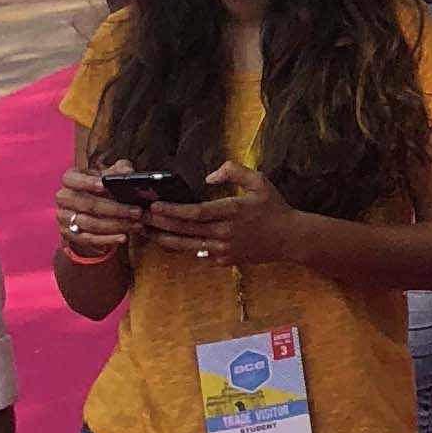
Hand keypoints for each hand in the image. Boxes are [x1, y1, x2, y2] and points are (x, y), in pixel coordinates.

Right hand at [54, 167, 139, 256]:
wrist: (92, 206)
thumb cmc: (103, 186)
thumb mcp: (111, 174)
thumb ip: (120, 170)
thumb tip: (129, 173)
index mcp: (70, 179)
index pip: (71, 179)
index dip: (86, 182)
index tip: (103, 185)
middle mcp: (64, 197)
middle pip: (88, 204)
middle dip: (115, 209)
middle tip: (137, 211)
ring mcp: (64, 217)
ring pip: (90, 224)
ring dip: (116, 226)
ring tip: (136, 225)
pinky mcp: (68, 234)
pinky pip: (88, 239)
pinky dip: (107, 240)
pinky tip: (123, 237)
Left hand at [146, 162, 292, 270]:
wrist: (291, 238)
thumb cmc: (275, 207)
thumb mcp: (260, 181)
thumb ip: (234, 171)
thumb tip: (208, 177)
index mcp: (233, 211)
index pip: (196, 213)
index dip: (173, 211)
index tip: (155, 206)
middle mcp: (225, 232)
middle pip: (186, 230)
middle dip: (160, 224)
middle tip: (140, 218)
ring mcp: (224, 250)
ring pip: (187, 246)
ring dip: (165, 239)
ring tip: (147, 232)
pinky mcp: (225, 261)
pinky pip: (199, 255)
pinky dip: (182, 248)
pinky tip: (169, 241)